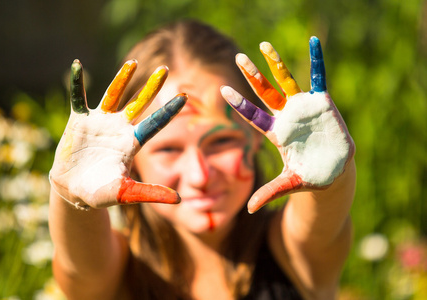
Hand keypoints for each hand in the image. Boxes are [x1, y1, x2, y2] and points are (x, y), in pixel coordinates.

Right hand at [49, 59, 186, 208]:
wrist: (74, 191)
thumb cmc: (101, 193)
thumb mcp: (126, 193)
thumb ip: (150, 193)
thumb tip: (179, 199)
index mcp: (132, 143)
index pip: (155, 123)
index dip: (169, 110)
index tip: (186, 96)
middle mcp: (119, 128)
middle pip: (138, 104)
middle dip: (151, 87)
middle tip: (165, 70)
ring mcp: (99, 123)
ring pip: (113, 96)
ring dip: (122, 79)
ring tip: (133, 63)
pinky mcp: (79, 121)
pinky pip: (78, 98)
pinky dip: (77, 83)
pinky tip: (76, 65)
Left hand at [221, 37, 354, 212]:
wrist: (333, 171)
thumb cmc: (309, 177)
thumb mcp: (289, 184)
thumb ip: (270, 192)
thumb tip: (249, 210)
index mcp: (276, 133)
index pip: (254, 116)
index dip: (240, 104)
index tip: (223, 91)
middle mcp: (286, 116)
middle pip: (266, 93)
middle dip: (253, 76)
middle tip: (238, 58)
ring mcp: (303, 108)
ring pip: (286, 81)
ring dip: (276, 64)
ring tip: (263, 45)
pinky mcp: (322, 103)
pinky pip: (319, 78)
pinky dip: (317, 61)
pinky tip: (315, 42)